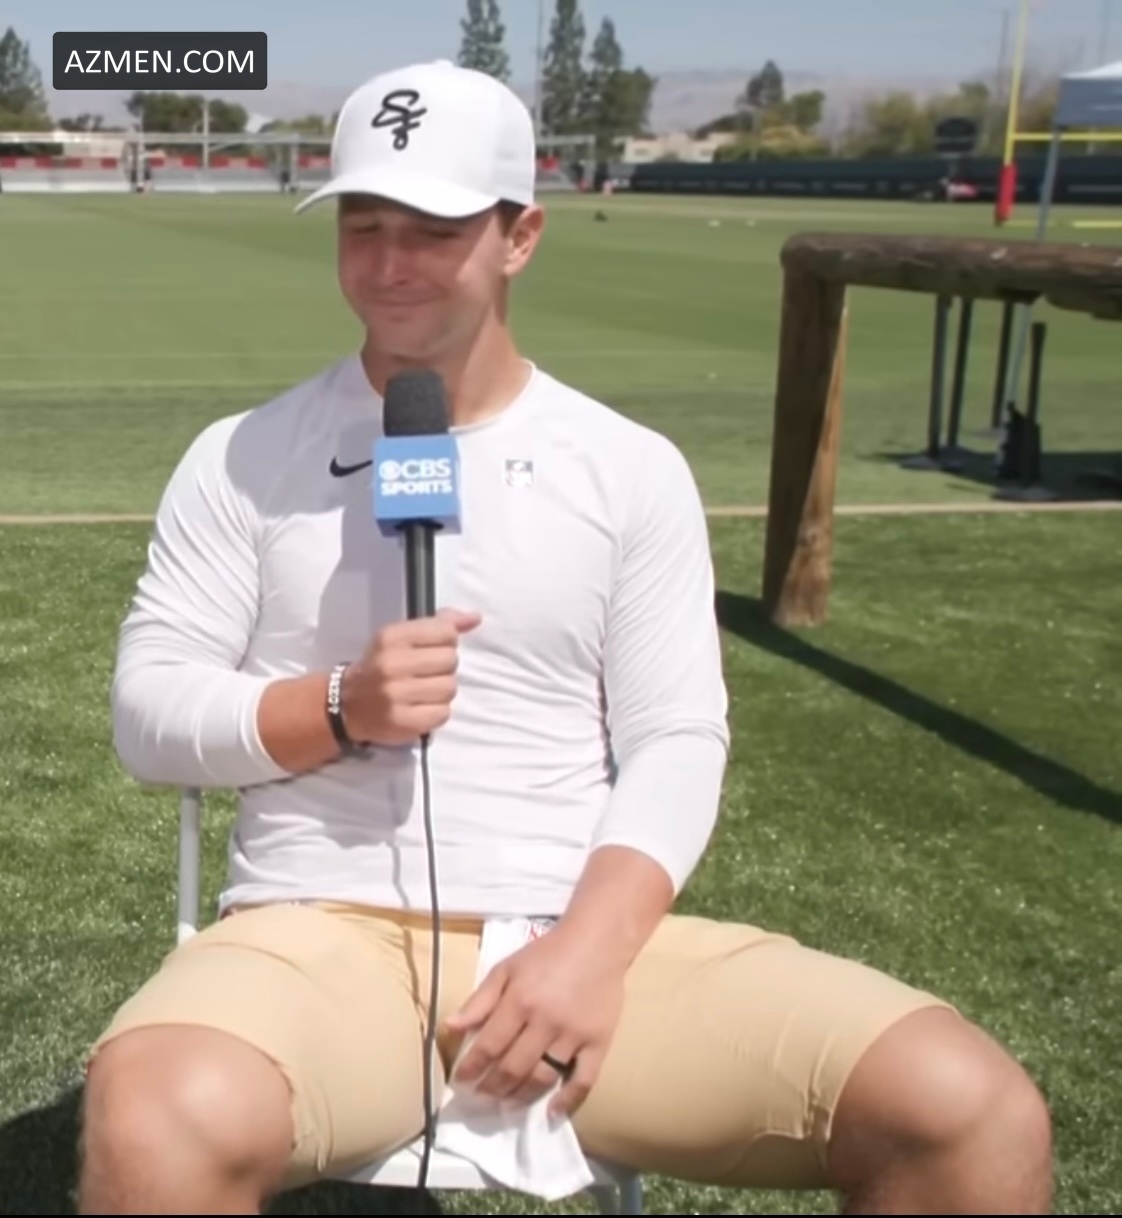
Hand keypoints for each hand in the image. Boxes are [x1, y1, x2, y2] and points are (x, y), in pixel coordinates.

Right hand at [342, 608, 479, 745]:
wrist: (346, 704)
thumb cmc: (381, 665)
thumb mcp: (402, 637)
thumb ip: (439, 624)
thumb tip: (475, 618)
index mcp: (392, 637)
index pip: (446, 632)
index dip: (447, 642)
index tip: (432, 650)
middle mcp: (391, 664)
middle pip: (450, 661)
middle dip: (445, 668)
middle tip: (427, 674)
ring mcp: (395, 695)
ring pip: (449, 688)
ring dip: (442, 691)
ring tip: (424, 692)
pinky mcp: (401, 722)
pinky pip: (443, 714)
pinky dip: (437, 712)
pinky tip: (421, 708)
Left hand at [443, 925, 625, 1119]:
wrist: (597, 942)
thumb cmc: (546, 954)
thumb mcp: (506, 968)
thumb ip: (479, 1000)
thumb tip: (450, 1028)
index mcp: (519, 1000)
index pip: (489, 1045)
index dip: (471, 1068)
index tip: (460, 1083)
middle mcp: (545, 1021)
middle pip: (513, 1067)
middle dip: (492, 1087)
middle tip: (481, 1097)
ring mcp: (573, 1034)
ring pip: (543, 1077)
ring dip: (520, 1095)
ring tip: (506, 1102)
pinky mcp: (599, 1042)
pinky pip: (584, 1080)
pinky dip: (568, 1100)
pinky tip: (551, 1112)